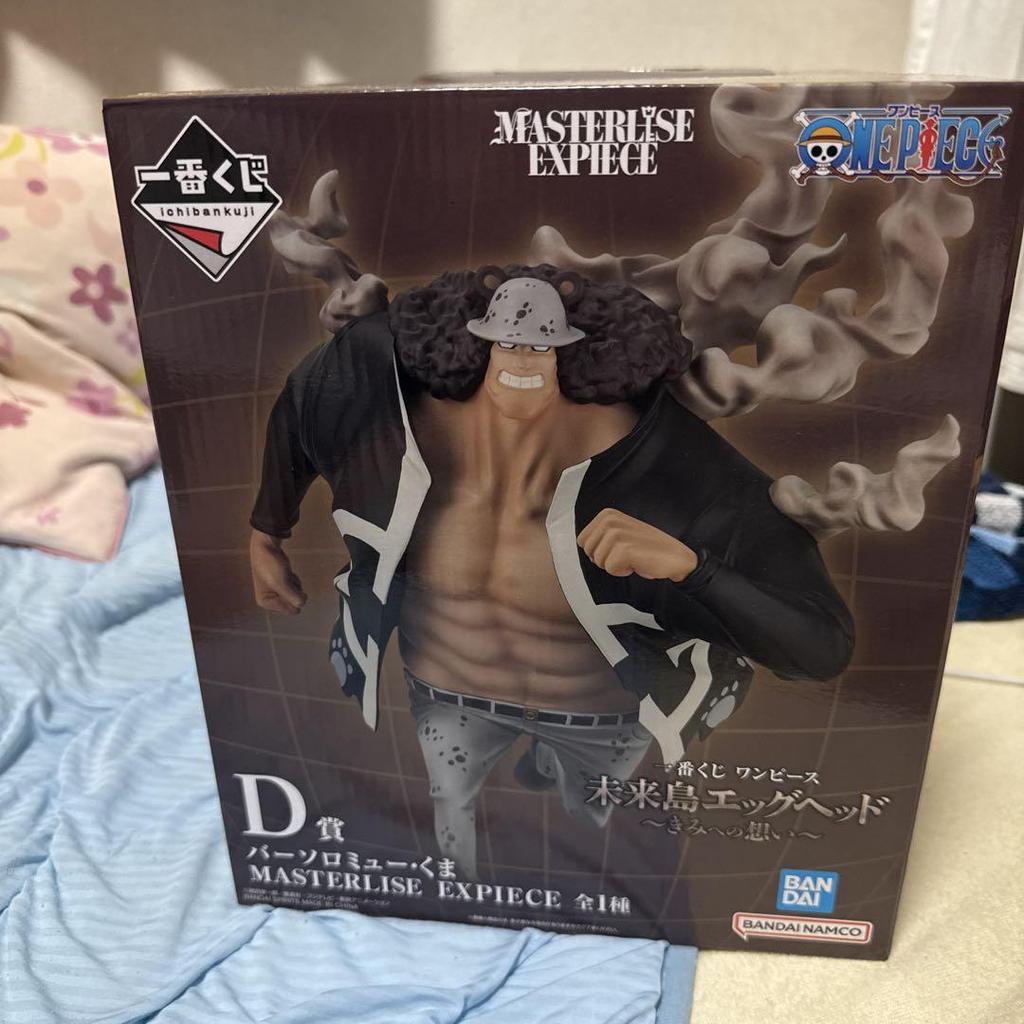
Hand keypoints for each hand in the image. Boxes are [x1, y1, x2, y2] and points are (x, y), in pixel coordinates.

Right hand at [250, 530, 307, 613]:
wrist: (267, 546)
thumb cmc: (270, 564)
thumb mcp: (282, 583)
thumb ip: (293, 597)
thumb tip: (302, 603)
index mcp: (265, 602)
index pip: (291, 609)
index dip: (294, 597)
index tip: (286, 585)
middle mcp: (270, 599)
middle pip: (294, 602)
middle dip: (294, 590)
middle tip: (285, 578)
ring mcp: (276, 591)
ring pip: (296, 593)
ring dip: (294, 583)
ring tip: (284, 573)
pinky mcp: (281, 583)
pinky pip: (294, 586)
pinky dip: (294, 579)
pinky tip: (286, 571)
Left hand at [577, 509, 697, 582]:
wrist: (675, 557)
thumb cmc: (647, 548)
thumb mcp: (620, 533)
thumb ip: (601, 534)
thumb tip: (582, 543)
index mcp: (607, 514)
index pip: (582, 540)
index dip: (598, 550)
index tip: (617, 548)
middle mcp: (610, 520)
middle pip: (588, 551)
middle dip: (604, 558)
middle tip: (625, 555)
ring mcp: (617, 534)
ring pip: (598, 561)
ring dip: (615, 565)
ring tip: (632, 557)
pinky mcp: (624, 549)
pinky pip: (610, 569)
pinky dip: (622, 571)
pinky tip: (636, 563)